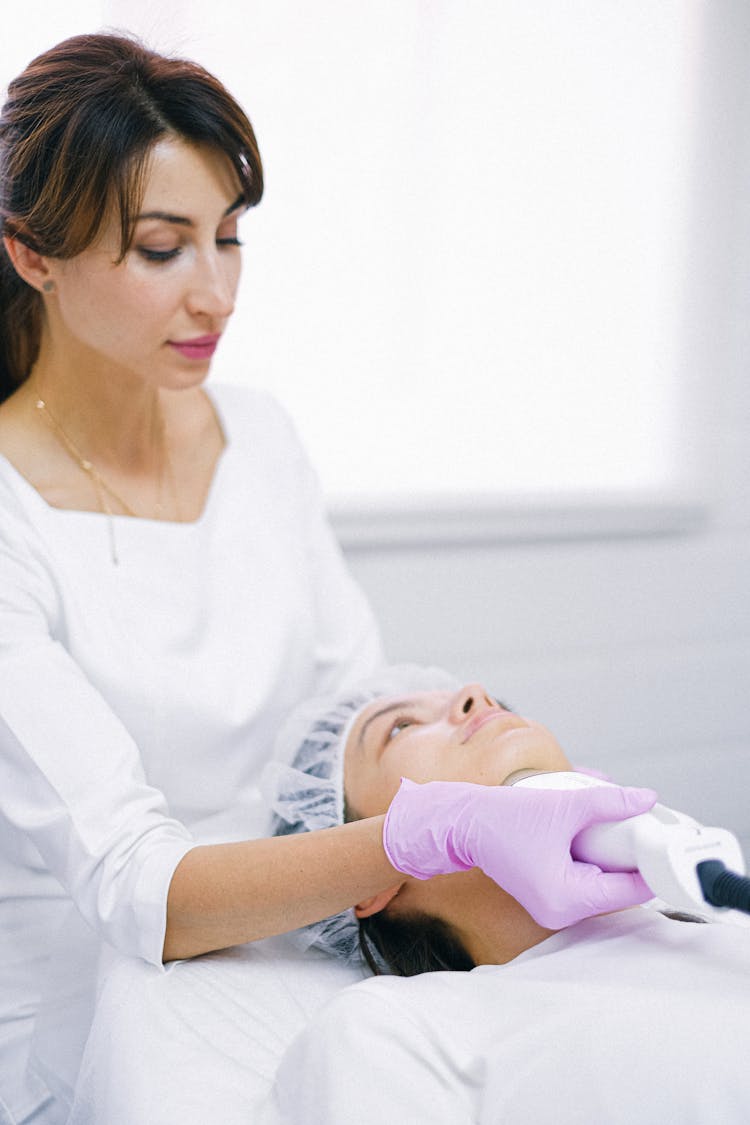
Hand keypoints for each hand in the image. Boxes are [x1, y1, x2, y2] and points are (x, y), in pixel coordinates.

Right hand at [383, 778, 657, 928]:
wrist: (465, 823)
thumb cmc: (503, 819)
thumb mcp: (563, 805)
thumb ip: (609, 802)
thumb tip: (646, 798)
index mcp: (566, 898)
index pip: (628, 890)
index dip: (649, 865)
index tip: (663, 842)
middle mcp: (561, 913)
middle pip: (617, 891)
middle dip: (631, 862)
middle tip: (643, 831)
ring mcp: (554, 909)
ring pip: (602, 889)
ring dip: (613, 863)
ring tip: (620, 833)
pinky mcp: (548, 898)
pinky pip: (585, 885)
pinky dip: (595, 865)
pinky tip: (597, 842)